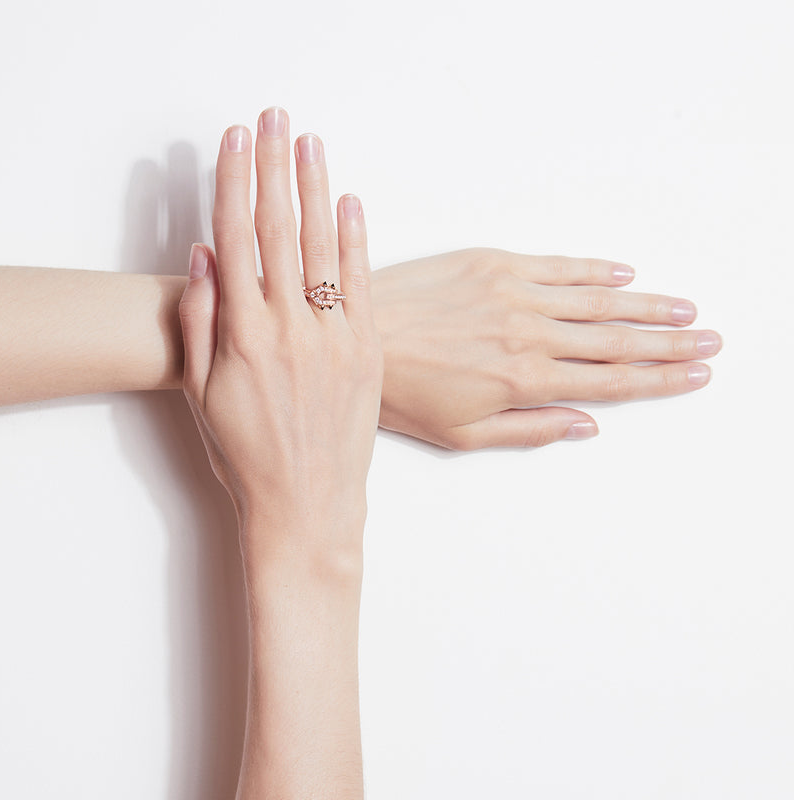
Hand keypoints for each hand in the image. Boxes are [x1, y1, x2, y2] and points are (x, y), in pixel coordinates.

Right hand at [178, 107, 382, 549]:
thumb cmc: (247, 454)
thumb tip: (205, 254)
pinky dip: (357, 240)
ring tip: (312, 142)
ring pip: (325, 246)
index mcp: (243, 334)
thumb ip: (199, 320)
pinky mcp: (366, 352)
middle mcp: (290, 327)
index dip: (236, 181)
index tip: (237, 139)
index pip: (237, 237)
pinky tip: (350, 202)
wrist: (306, 503)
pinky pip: (364, 285)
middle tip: (278, 117)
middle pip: (281, 228)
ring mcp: (335, 338)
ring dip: (317, 187)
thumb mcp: (200, 393)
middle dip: (277, 166)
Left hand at [371, 248, 721, 449]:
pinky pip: (555, 264)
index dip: (659, 379)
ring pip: (597, 299)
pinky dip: (593, 268)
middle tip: (710, 340)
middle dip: (670, 341)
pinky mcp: (489, 261)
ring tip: (684, 309)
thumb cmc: (399, 393)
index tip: (695, 375)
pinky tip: (622, 271)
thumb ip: (529, 430)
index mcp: (523, 379)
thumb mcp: (462, 434)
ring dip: (646, 303)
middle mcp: (528, 333)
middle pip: (617, 337)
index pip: (611, 380)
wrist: (350, 335)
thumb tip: (587, 424)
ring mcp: (512, 292)